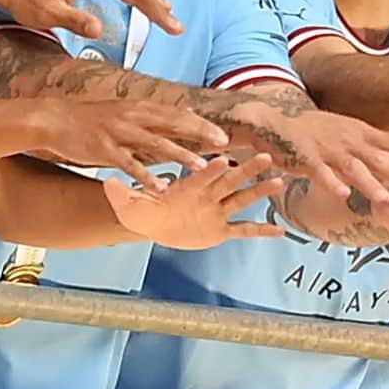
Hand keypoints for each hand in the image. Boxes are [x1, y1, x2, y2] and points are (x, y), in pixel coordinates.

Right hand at [31, 98, 230, 191]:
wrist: (55, 119)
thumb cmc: (94, 118)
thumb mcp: (128, 111)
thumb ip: (158, 116)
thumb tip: (188, 114)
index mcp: (141, 108)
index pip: (179, 115)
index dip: (202, 125)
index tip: (223, 135)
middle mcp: (134, 117)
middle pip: (174, 125)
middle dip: (200, 134)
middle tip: (224, 146)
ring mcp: (120, 132)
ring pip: (156, 144)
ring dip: (181, 155)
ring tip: (202, 166)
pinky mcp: (104, 149)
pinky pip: (130, 164)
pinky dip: (146, 176)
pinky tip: (161, 187)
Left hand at [104, 154, 284, 248]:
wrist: (152, 223)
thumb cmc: (143, 210)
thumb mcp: (129, 204)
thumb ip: (122, 194)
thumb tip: (108, 182)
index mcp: (188, 188)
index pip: (201, 176)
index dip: (211, 168)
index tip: (224, 157)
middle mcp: (207, 196)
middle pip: (230, 181)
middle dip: (247, 170)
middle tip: (266, 156)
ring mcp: (216, 211)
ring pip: (242, 200)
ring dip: (260, 192)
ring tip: (279, 182)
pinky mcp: (220, 229)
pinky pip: (243, 229)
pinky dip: (261, 231)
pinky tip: (281, 232)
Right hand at [235, 90, 388, 202]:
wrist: (277, 121)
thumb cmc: (318, 132)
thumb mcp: (348, 134)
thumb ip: (369, 149)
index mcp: (359, 132)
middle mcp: (347, 138)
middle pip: (378, 157)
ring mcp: (327, 147)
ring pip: (352, 167)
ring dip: (369, 183)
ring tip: (385, 199)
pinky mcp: (306, 157)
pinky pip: (320, 172)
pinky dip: (331, 183)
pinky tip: (342, 195)